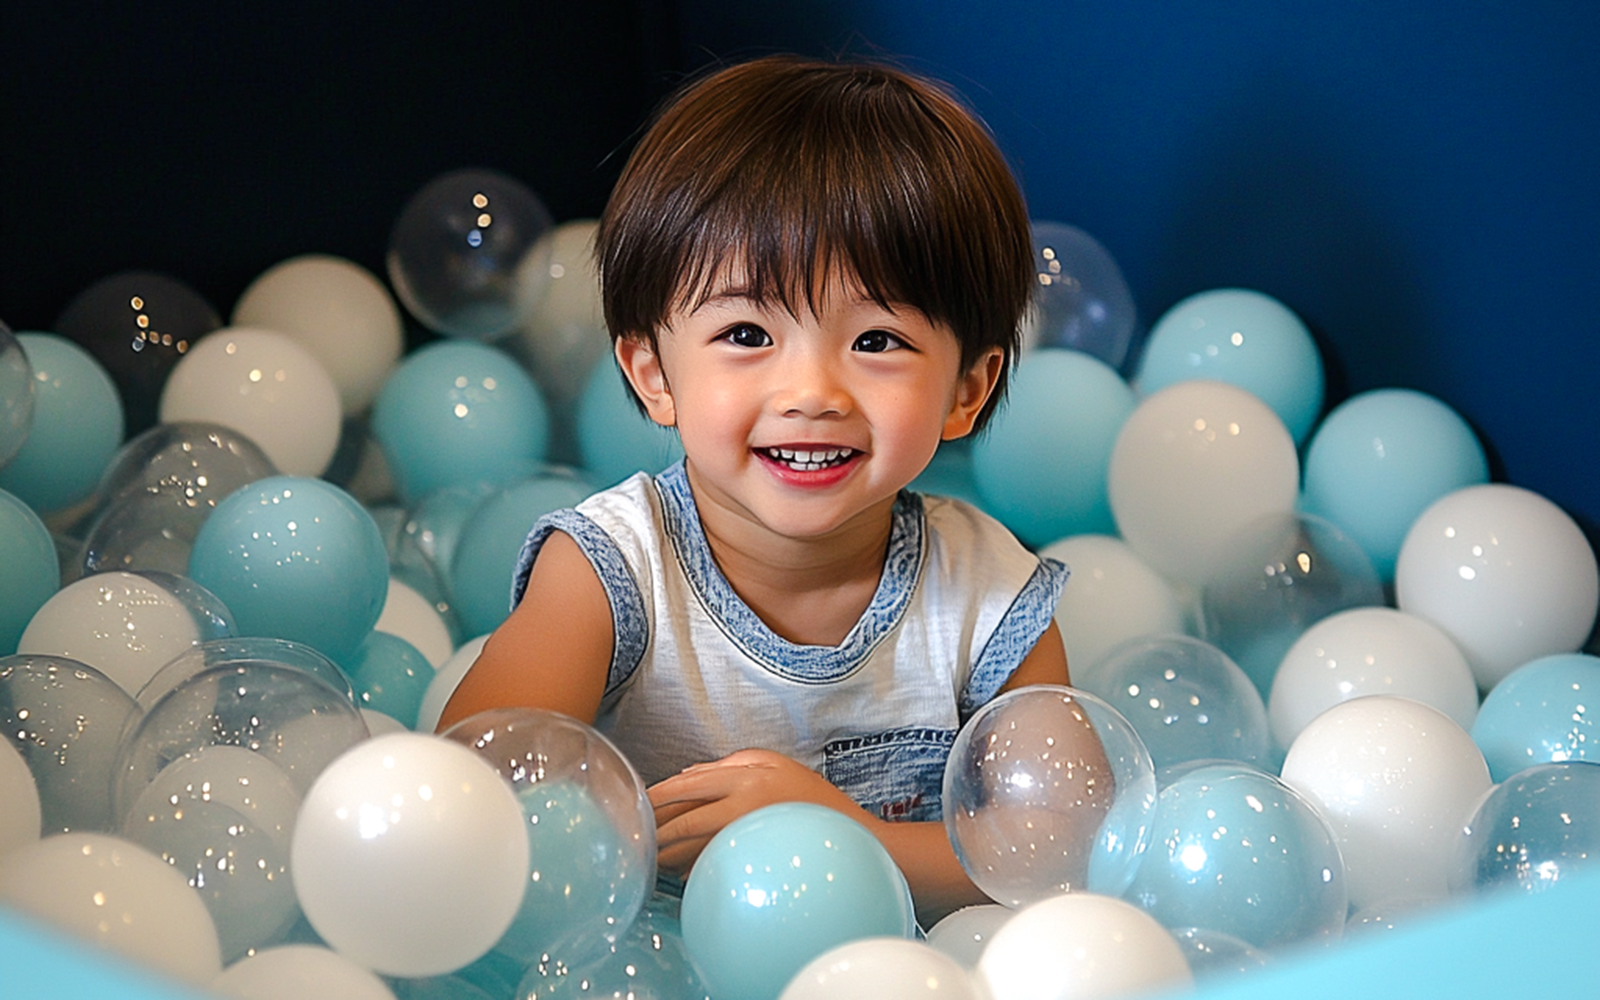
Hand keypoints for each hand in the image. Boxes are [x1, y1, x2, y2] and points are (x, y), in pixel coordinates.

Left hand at [647, 749, 870, 875]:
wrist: (853, 836)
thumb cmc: (812, 797)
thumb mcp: (776, 764)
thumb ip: (732, 763)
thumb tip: (689, 773)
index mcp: (747, 776)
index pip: (689, 785)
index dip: (659, 794)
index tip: (638, 803)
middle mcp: (745, 804)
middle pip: (687, 820)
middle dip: (657, 831)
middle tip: (635, 838)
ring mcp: (750, 835)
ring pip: (696, 847)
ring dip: (669, 854)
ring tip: (650, 858)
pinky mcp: (754, 860)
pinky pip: (714, 864)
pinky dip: (693, 868)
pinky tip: (680, 873)